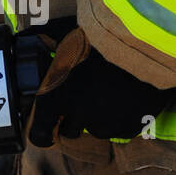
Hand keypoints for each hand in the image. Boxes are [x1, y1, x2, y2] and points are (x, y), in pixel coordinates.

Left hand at [28, 28, 170, 146]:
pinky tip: (127, 96)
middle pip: (69, 131)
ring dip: (100, 116)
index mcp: (55, 98)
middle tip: (85, 95)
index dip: (43, 131)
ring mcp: (105, 126)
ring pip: (97, 129)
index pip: (39, 134)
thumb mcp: (65, 45)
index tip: (48, 124)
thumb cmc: (98, 40)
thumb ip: (51, 60)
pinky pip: (120, 128)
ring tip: (111, 90)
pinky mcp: (129, 129)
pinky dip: (122, 117)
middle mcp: (77, 118)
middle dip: (74, 117)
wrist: (140, 45)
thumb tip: (35, 51)